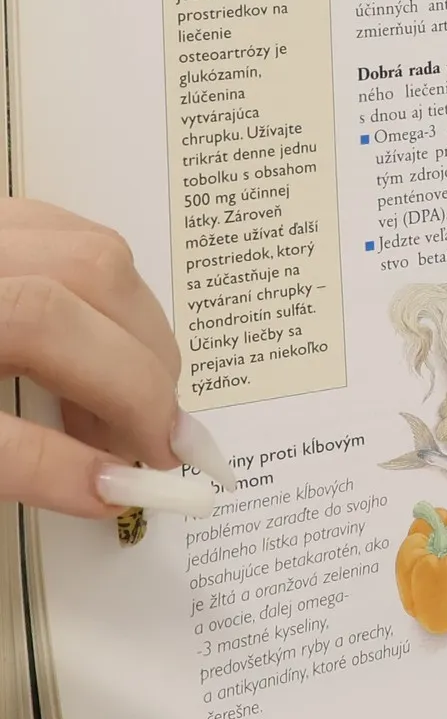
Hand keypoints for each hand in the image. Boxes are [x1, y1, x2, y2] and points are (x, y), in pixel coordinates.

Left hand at [0, 199, 228, 518]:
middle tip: (154, 438)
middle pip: (87, 279)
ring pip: (92, 247)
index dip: (116, 401)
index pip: (41, 326)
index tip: (145, 471)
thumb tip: (111, 486)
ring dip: (131, 323)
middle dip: (139, 366)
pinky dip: (102, 287)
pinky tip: (94, 337)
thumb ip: (20, 462)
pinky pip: (69, 231)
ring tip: (124, 396)